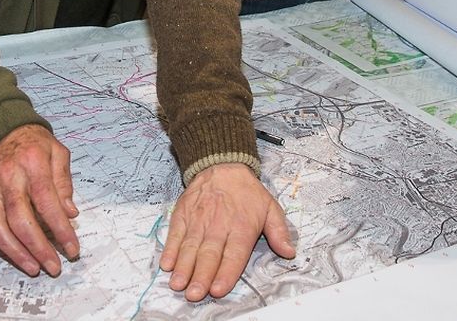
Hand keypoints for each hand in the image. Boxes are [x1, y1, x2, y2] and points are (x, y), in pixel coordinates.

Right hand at [0, 124, 78, 277]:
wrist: (0, 132)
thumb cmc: (33, 143)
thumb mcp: (57, 152)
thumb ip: (64, 183)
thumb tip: (71, 214)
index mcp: (32, 163)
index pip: (47, 201)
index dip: (60, 228)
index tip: (72, 247)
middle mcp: (9, 178)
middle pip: (21, 219)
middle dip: (39, 247)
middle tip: (54, 266)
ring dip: (17, 253)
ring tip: (36, 268)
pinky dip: (3, 247)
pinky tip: (18, 257)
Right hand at [161, 163, 294, 301]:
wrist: (222, 164)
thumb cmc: (246, 191)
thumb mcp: (270, 207)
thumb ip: (279, 232)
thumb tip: (289, 252)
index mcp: (242, 226)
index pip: (234, 254)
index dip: (225, 273)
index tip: (218, 289)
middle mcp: (219, 224)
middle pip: (209, 254)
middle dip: (201, 276)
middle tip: (194, 294)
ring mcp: (198, 219)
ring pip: (190, 246)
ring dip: (184, 267)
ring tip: (178, 284)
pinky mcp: (183, 214)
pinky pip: (176, 234)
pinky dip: (170, 250)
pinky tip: (167, 265)